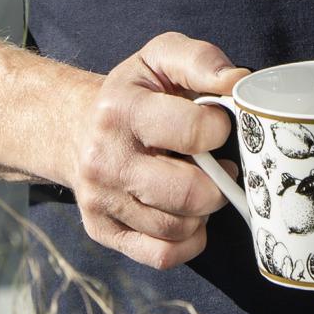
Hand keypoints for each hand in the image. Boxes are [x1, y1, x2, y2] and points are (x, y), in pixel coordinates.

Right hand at [67, 32, 248, 269]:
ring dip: (203, 212)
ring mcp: (101, 199)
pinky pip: (162, 255)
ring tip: (198, 186)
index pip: (194, 133)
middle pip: (189, 194)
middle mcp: (105, 158)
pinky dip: (187, 242)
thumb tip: (239, 82)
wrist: (75, 126)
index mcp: (122, 109)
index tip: (215, 124)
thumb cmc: (132, 93)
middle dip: (219, 183)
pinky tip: (187, 216)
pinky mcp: (102, 230)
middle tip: (218, 166)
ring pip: (178, 228)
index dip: (219, 129)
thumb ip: (202, 61)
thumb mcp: (160, 58)